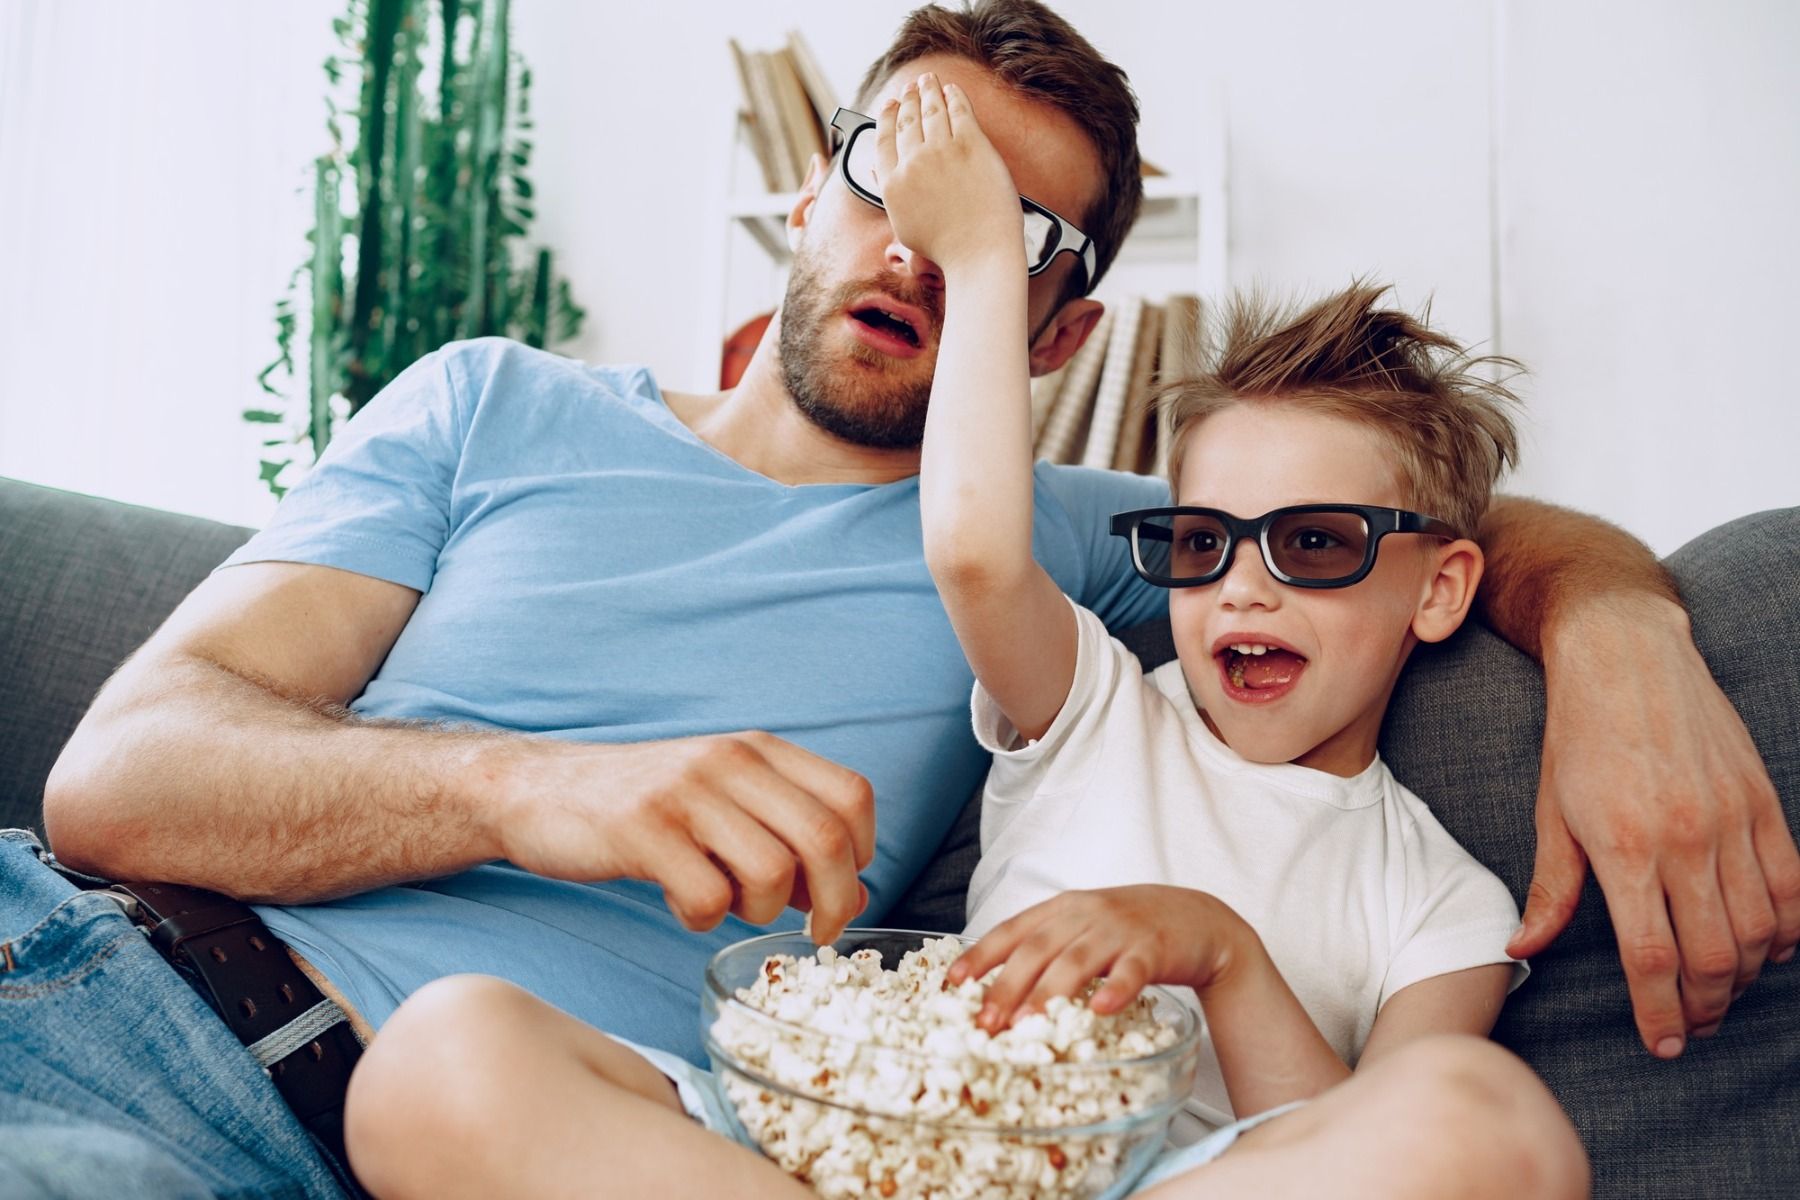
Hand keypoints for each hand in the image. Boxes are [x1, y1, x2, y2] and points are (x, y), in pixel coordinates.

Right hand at [489, 731, 874, 943]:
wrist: (537, 790)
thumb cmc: (643, 808)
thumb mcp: (723, 805)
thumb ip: (786, 840)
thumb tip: (854, 896)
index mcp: (759, 750)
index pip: (852, 797)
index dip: (861, 855)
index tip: (837, 891)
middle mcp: (730, 760)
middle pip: (825, 838)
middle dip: (834, 902)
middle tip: (815, 933)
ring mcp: (685, 792)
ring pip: (773, 873)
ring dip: (760, 910)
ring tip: (725, 901)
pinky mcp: (642, 830)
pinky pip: (707, 897)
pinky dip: (702, 918)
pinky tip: (680, 903)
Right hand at [875, 72, 1027, 279]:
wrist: (980, 253)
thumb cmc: (947, 249)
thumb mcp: (906, 229)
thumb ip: (893, 196)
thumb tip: (882, 171)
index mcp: (893, 185)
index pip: (883, 140)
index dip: (886, 117)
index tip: (890, 105)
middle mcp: (912, 163)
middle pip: (906, 120)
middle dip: (907, 99)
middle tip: (910, 87)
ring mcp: (941, 151)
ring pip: (930, 109)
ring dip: (928, 90)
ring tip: (929, 80)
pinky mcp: (971, 145)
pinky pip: (959, 110)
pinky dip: (953, 96)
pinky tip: (951, 90)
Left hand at [947, 886, 1248, 1031]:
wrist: (1198, 919)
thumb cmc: (1131, 929)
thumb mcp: (1082, 926)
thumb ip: (1047, 950)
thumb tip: (997, 993)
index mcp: (1061, 909)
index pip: (1012, 930)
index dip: (980, 955)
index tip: (953, 983)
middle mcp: (1084, 914)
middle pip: (1037, 949)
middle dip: (1006, 986)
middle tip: (984, 1022)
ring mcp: (1119, 930)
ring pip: (1077, 961)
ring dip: (1048, 994)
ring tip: (1026, 1025)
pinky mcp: (1153, 949)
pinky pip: (1131, 971)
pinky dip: (1115, 990)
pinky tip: (1100, 1010)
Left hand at [1509, 595, 1799, 1057]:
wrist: (1625, 655)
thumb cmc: (1577, 736)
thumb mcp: (1550, 812)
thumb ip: (1550, 889)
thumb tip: (1524, 947)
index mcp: (1623, 848)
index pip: (1651, 958)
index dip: (1659, 1012)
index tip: (1661, 1043)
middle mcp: (1684, 839)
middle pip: (1714, 957)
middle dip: (1705, 1007)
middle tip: (1692, 1026)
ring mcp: (1731, 821)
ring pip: (1758, 931)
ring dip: (1745, 977)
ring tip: (1722, 994)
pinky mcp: (1763, 802)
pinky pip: (1791, 887)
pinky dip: (1788, 930)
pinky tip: (1770, 949)